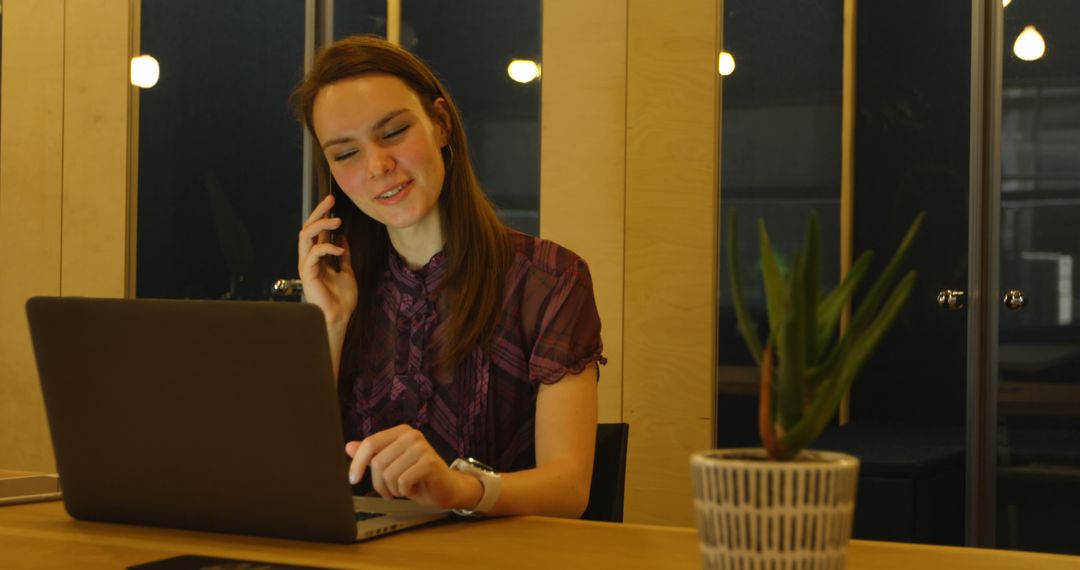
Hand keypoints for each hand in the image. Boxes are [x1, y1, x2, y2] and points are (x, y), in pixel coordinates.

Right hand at [298, 194, 356, 328]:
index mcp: (318, 257)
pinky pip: (313, 252)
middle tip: (330, 200)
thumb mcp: (347, 271)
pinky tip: (339, 248)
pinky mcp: (306, 272)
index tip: (333, 202)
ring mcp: (306, 265)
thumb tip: (343, 238)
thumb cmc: (341, 299)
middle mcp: (309, 258)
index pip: (316, 230)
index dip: (323, 215)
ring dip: (320, 224)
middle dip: (318, 212)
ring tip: (336, 220)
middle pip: (308, 227)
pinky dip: (327, 247)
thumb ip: (344, 255)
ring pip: (305, 235)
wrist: (339, 317)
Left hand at [345, 425, 479, 509]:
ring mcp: (422, 447)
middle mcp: (411, 435)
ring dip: (393, 489)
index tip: (353, 479)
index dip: (357, 463)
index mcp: (400, 432)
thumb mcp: (391, 465)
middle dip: (380, 483)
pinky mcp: (429, 462)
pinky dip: (405, 491)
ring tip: (405, 488)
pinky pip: (403, 481)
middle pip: (377, 462)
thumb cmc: (419, 477)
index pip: (370, 443)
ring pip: (389, 474)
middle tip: (391, 490)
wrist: (447, 489)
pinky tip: (414, 488)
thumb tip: (349, 447)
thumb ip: (372, 455)